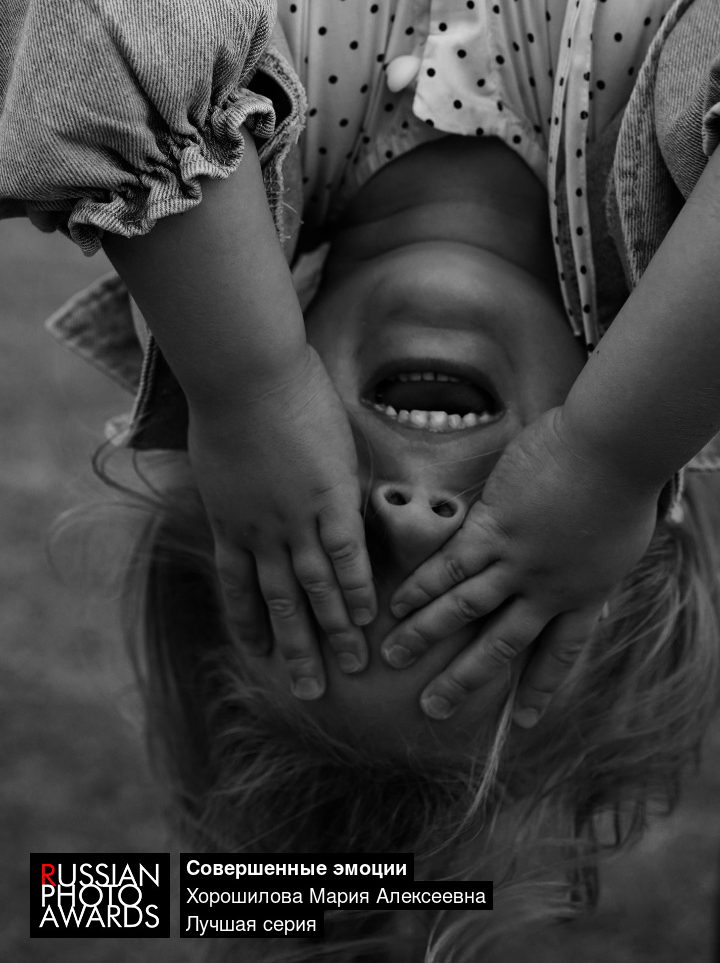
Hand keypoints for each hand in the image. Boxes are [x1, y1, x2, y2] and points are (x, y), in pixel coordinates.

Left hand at [188, 345, 375, 698]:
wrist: (243, 377)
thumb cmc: (225, 400)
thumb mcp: (221, 453)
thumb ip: (235, 478)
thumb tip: (238, 478)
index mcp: (229, 522)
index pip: (238, 587)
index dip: (250, 623)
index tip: (260, 653)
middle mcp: (259, 533)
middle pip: (277, 603)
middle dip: (294, 649)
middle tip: (310, 690)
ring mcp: (294, 519)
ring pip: (315, 590)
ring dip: (332, 632)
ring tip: (350, 667)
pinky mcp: (330, 498)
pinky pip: (347, 555)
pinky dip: (357, 588)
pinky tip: (372, 615)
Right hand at [381, 407, 659, 723]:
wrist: (611, 451)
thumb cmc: (626, 483)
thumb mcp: (620, 542)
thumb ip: (595, 566)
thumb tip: (588, 575)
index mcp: (586, 595)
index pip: (560, 652)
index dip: (541, 686)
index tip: (524, 721)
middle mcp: (548, 590)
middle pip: (500, 645)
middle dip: (463, 679)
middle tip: (433, 707)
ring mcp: (518, 562)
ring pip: (465, 608)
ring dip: (426, 633)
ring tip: (394, 655)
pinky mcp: (494, 528)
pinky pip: (451, 565)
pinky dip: (422, 585)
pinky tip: (397, 600)